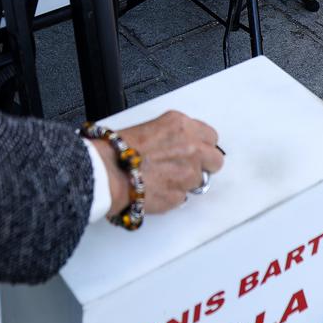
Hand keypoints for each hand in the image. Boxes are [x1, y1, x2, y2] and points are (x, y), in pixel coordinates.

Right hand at [90, 111, 223, 216]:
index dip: (202, 145)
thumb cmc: (117, 149)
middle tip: (188, 166)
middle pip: (215, 159)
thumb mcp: (148, 127)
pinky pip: (183, 197)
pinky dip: (172, 195)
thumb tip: (178, 145)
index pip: (211, 136)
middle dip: (204, 164)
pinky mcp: (180, 195)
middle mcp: (190, 147)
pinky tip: (157, 188)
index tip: (197, 149)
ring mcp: (188, 173)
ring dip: (186, 181)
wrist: (107, 171)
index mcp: (180, 125)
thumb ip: (172, 135)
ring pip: (200, 181)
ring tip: (164, 178)